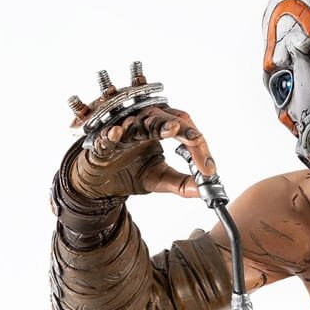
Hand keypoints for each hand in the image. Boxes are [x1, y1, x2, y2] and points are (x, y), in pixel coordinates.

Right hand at [67, 104, 215, 200]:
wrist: (99, 184)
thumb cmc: (129, 172)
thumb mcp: (159, 179)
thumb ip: (182, 184)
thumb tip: (206, 191)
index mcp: (159, 128)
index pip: (184, 129)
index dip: (200, 148)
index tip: (209, 170)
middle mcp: (142, 123)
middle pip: (168, 118)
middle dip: (186, 130)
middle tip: (198, 140)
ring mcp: (121, 129)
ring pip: (141, 120)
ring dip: (157, 124)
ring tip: (173, 129)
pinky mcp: (101, 142)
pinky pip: (107, 136)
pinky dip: (113, 134)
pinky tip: (120, 133)